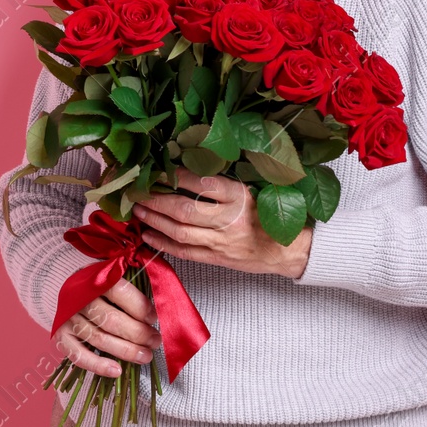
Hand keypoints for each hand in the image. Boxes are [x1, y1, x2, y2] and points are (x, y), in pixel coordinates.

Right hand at [53, 277, 161, 377]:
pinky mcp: (61, 337)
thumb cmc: (101, 286)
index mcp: (95, 280)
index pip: (119, 293)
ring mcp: (69, 319)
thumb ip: (134, 290)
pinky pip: (78, 356)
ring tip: (145, 356)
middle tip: (155, 341)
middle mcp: (79, 300)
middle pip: (111, 320)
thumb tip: (160, 311)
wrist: (69, 287)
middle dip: (137, 333)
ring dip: (125, 351)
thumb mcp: (116, 277)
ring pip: (99, 339)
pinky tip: (116, 371)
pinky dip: (97, 365)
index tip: (154, 318)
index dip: (140, 307)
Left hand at [133, 172, 312, 278]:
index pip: (203, 183)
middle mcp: (229, 219)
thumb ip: (221, 183)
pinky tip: (148, 234)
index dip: (177, 176)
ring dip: (154, 220)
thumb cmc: (267, 215)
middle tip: (138, 191)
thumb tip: (184, 167)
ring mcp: (222, 241)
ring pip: (180, 231)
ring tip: (138, 210)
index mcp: (239, 196)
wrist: (288, 250)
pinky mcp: (217, 258)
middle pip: (184, 209)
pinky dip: (163, 243)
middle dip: (156, 200)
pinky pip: (184, 251)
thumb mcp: (250, 190)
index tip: (159, 169)